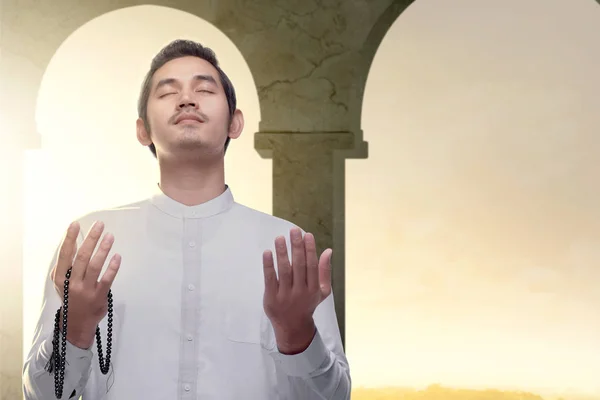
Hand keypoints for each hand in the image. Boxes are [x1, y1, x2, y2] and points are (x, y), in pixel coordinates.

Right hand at [51, 220, 120, 348]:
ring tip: (110, 236)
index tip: (75, 224)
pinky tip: (117, 256)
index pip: (64, 255)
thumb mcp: (62, 282)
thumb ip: (66, 264)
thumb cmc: (71, 296)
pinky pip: (107, 279)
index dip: (69, 239)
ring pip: (94, 266)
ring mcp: (86, 290)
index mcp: (60, 278)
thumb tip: (73, 241)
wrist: (77, 324)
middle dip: (91, 239)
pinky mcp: (99, 296)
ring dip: (103, 250)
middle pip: (81, 257)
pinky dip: (112, 267)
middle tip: (99, 225)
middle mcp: (72, 283)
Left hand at [262, 227, 332, 353]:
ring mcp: (285, 296)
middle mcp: (300, 292)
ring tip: (280, 238)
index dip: (310, 249)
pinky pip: (270, 279)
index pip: (311, 266)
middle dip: (296, 247)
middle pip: (299, 266)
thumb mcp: (321, 291)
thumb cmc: (307, 303)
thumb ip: (324, 271)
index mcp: (313, 289)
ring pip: (284, 271)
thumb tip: (328, 250)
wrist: (292, 327)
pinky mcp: (271, 298)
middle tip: (294, 230)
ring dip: (282, 253)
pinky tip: (268, 252)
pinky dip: (268, 265)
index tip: (307, 234)